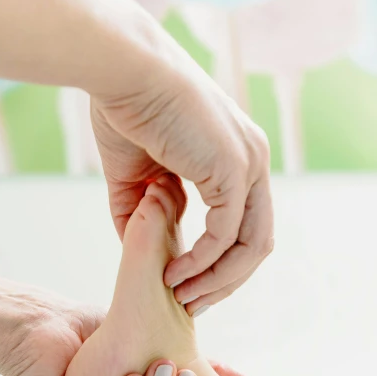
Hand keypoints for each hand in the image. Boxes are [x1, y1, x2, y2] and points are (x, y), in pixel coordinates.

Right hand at [92, 49, 272, 315]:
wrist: (120, 70)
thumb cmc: (123, 110)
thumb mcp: (134, 176)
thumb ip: (145, 213)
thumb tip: (138, 247)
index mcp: (234, 158)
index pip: (241, 226)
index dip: (217, 264)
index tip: (184, 287)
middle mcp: (251, 161)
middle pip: (255, 241)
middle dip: (224, 282)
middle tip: (190, 306)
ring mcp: (248, 163)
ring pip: (250, 245)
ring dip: (217, 281)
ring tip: (182, 299)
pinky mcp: (234, 166)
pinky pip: (225, 235)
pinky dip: (202, 263)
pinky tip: (174, 275)